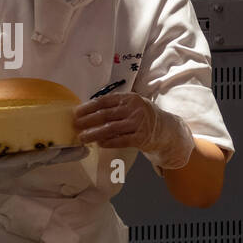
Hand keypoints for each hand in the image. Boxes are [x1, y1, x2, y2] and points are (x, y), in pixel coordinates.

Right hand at [0, 145, 88, 190]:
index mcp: (10, 166)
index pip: (32, 159)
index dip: (47, 155)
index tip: (59, 150)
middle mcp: (20, 164)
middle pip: (46, 158)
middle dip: (65, 153)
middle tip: (83, 147)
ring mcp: (21, 161)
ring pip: (46, 155)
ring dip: (64, 150)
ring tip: (81, 144)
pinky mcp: (20, 157)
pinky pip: (40, 152)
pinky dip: (53, 148)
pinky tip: (64, 141)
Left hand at [74, 92, 194, 170]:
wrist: (167, 130)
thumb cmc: (144, 117)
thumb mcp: (132, 105)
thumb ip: (115, 106)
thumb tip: (88, 111)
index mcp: (129, 98)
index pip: (104, 101)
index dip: (88, 107)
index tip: (76, 112)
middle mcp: (134, 109)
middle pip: (105, 114)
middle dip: (87, 121)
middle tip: (75, 126)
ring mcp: (138, 123)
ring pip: (111, 129)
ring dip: (94, 134)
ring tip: (83, 137)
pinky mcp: (141, 138)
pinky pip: (120, 140)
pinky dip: (108, 142)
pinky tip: (99, 144)